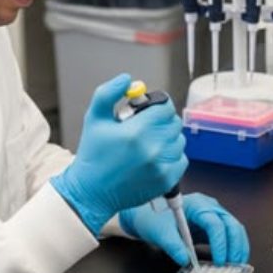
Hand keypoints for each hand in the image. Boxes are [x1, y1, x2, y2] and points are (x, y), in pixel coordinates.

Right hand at [51, 74, 187, 236]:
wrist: (91, 192)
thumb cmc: (93, 156)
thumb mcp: (94, 118)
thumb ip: (108, 93)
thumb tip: (127, 79)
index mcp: (136, 132)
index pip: (165, 107)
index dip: (157, 105)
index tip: (149, 110)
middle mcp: (153, 149)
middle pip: (174, 122)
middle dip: (161, 121)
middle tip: (146, 127)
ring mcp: (161, 166)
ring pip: (179, 140)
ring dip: (167, 138)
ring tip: (149, 143)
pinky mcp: (166, 180)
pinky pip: (181, 159)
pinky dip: (172, 156)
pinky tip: (155, 157)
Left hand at [118, 193, 250, 265]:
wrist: (150, 217)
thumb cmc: (154, 219)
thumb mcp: (160, 233)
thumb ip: (173, 245)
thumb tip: (185, 260)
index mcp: (197, 205)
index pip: (214, 222)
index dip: (219, 243)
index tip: (219, 261)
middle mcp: (210, 207)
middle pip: (231, 224)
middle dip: (235, 245)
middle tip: (234, 265)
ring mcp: (214, 215)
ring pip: (235, 228)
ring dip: (239, 247)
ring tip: (238, 265)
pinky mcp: (214, 225)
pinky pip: (229, 234)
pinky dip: (234, 247)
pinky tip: (234, 260)